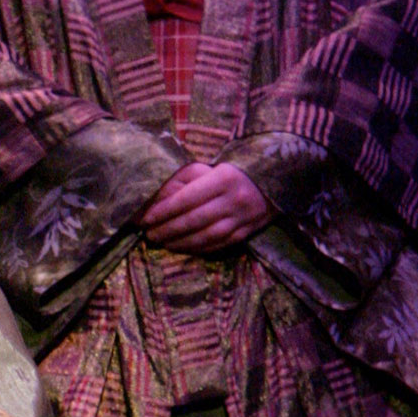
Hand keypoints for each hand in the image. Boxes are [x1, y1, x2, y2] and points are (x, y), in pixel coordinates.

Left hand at [142, 161, 267, 254]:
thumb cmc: (229, 172)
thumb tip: (154, 203)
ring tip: (161, 242)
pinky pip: (217, 245)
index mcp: (223, 178)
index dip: (164, 211)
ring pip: (205, 236)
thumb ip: (180, 182)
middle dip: (167, 229)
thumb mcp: (205, 168)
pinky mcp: (246, 233)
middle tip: (148, 234)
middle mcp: (234, 200)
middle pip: (194, 220)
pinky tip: (181, 247)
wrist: (271, 181)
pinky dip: (196, 248)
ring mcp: (242, 219)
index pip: (187, 199)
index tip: (146, 219)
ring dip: (179, 242)